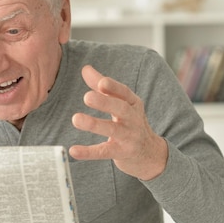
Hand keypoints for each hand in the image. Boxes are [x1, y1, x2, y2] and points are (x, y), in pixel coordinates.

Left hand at [69, 65, 167, 180]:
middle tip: (87, 97)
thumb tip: (85, 68)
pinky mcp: (121, 153)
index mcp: (132, 104)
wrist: (149, 154)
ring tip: (76, 119)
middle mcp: (133, 119)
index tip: (101, 82)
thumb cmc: (130, 123)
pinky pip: (104, 152)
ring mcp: (129, 137)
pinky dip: (88, 152)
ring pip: (112, 129)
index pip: (124, 92)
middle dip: (105, 102)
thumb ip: (103, 87)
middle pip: (121, 108)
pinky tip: (74, 150)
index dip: (113, 87)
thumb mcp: (121, 103)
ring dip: (94, 124)